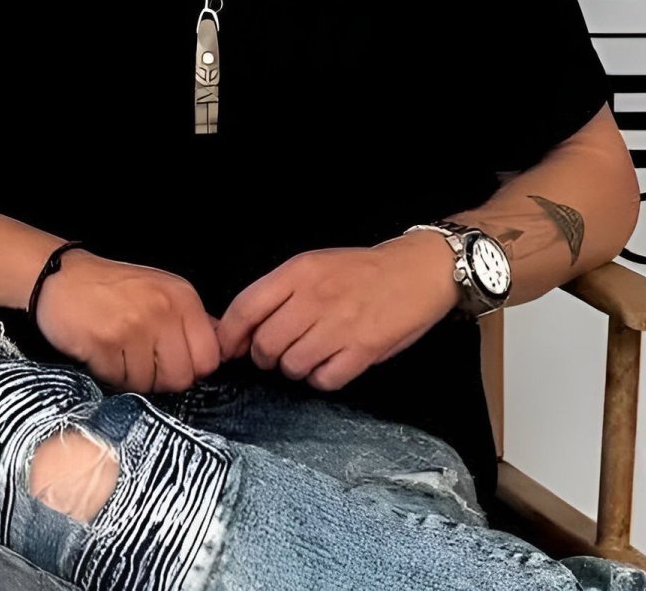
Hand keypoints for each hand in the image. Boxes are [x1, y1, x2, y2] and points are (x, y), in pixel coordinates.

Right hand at [35, 249, 221, 394]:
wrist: (62, 277)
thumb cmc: (114, 288)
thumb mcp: (162, 292)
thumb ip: (190, 322)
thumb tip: (222, 352)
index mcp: (183, 298)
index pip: (209, 357)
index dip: (191, 368)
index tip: (172, 362)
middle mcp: (163, 310)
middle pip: (182, 377)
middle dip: (162, 379)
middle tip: (141, 361)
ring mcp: (135, 326)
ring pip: (149, 385)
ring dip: (132, 378)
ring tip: (119, 351)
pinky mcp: (105, 343)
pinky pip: (119, 382)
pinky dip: (110, 375)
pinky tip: (102, 352)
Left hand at [215, 233, 461, 391]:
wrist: (416, 271)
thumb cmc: (361, 271)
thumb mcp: (314, 265)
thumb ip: (277, 293)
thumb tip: (240, 332)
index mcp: (299, 271)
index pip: (246, 307)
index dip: (229, 335)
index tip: (229, 350)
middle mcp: (314, 297)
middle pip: (266, 344)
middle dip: (266, 356)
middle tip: (281, 351)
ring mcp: (339, 325)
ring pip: (292, 366)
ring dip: (296, 368)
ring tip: (312, 354)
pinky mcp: (363, 350)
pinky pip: (324, 380)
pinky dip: (322, 378)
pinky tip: (331, 363)